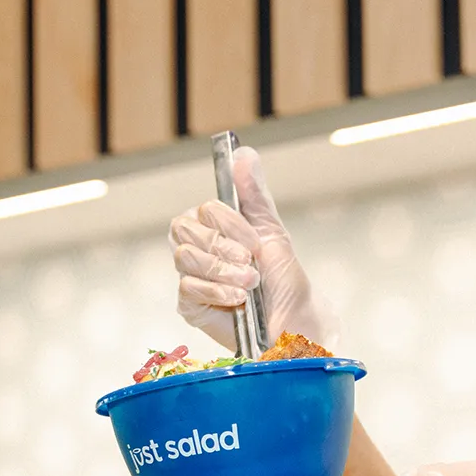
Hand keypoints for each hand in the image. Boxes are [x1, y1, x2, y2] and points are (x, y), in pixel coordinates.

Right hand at [169, 147, 339, 350]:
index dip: (227, 223)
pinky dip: (216, 292)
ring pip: (184, 258)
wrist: (293, 321)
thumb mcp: (273, 232)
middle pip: (183, 230)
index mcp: (217, 228)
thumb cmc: (284, 280)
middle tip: (249, 263)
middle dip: (221, 246)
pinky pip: (188, 288)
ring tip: (249, 284)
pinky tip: (237, 301)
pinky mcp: (190, 304)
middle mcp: (200, 249)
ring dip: (222, 271)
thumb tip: (243, 153)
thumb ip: (254, 195)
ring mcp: (192, 276)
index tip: (254, 241)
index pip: (202, 210)